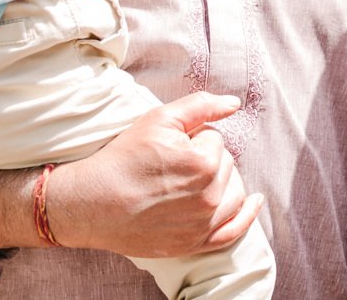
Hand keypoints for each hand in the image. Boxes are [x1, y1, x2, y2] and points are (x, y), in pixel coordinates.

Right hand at [46, 92, 262, 256]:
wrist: (91, 203)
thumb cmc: (123, 158)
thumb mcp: (159, 119)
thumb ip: (201, 105)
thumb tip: (234, 103)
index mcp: (205, 163)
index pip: (215, 139)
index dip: (193, 138)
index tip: (168, 148)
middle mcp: (209, 196)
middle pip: (226, 165)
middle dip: (206, 159)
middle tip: (172, 165)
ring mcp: (204, 223)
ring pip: (233, 191)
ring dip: (223, 181)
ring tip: (195, 179)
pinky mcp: (195, 243)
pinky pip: (234, 230)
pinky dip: (247, 215)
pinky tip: (254, 201)